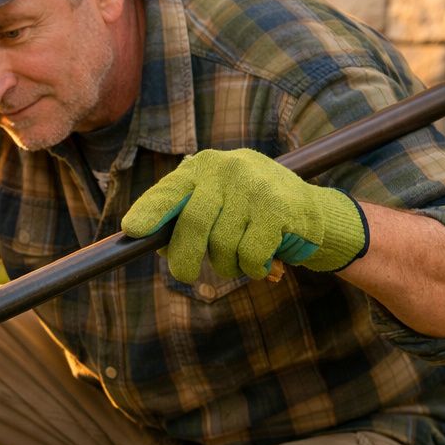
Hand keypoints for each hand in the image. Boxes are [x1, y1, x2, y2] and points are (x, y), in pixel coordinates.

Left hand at [120, 148, 367, 282]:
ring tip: (239, 259)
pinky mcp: (279, 209)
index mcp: (205, 167)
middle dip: (184, 257)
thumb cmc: (248, 212)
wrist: (310, 210)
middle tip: (185, 276)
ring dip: (227, 265)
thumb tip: (155, 242)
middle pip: (193, 223)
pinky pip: (249, 254)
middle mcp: (228, 170)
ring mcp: (255, 187)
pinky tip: (262, 260)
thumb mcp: (216, 204)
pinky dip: (251, 268)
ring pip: (222, 244)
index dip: (150, 211)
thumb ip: (185, 217)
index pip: (171, 190)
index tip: (133, 230)